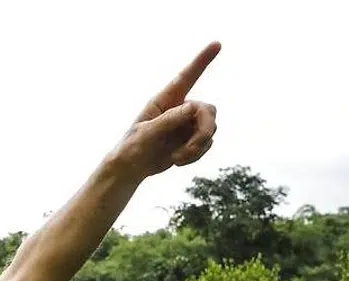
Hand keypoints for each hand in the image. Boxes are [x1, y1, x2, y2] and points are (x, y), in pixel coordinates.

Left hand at [112, 42, 220, 177]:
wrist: (132, 168)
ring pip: (210, 128)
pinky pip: (207, 144)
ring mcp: (187, 124)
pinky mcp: (191, 139)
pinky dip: (196, 154)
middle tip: (192, 147)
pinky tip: (178, 160)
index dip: (202, 61)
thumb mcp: (146, 134)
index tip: (217, 44)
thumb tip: (192, 107)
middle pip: (207, 110)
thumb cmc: (132, 147)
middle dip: (204, 130)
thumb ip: (168, 120)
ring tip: (177, 158)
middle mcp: (179, 108)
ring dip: (197, 146)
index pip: (186, 77)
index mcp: (164, 100)